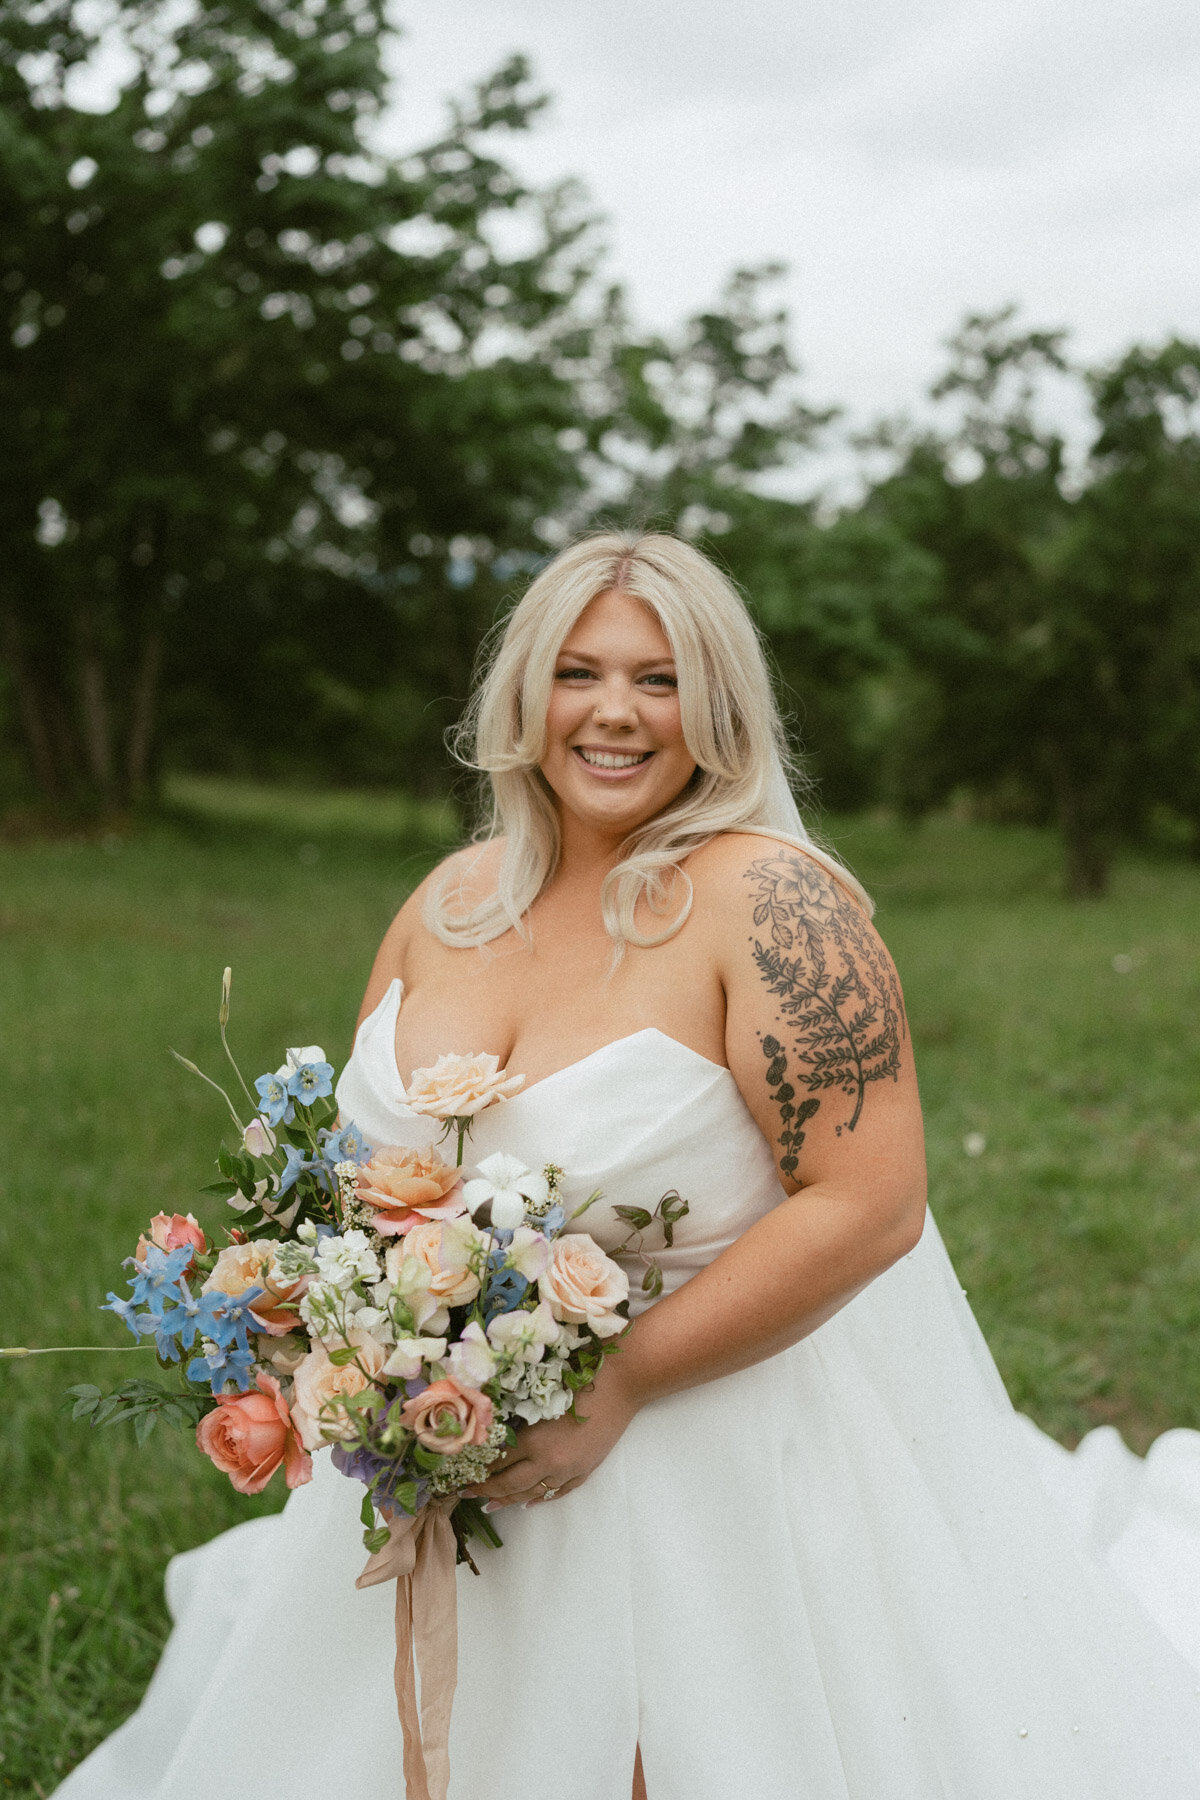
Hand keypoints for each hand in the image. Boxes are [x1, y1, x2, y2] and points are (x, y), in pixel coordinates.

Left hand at [463, 1358, 636, 1510]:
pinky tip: (528, 1502)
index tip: (460, 1473)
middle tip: (464, 1493)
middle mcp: (549, 1462)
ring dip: (509, 1499)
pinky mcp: (585, 1471)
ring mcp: (568, 1470)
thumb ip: (518, 1415)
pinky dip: (541, 1499)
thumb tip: (493, 1428)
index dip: (477, 1469)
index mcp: (535, 1440)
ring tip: (490, 1504)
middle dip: (484, 1489)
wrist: (623, 1384)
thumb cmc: (582, 1378)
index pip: (497, 1461)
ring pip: (532, 1493)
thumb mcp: (541, 1396)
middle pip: (509, 1483)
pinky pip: (558, 1492)